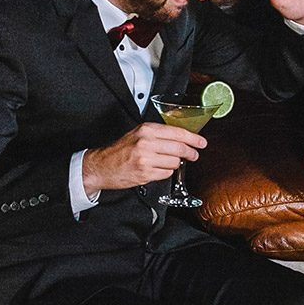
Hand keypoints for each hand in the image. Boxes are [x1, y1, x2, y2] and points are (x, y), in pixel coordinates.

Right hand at [82, 123, 205, 192]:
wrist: (102, 166)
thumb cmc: (120, 150)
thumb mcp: (138, 134)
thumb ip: (159, 134)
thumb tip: (183, 138)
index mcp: (146, 130)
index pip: (177, 133)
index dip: (193, 138)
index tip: (201, 142)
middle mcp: (146, 143)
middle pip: (180, 148)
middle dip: (190, 153)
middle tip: (194, 155)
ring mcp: (146, 159)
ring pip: (175, 162)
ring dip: (175, 164)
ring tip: (166, 162)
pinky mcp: (145, 173)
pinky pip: (166, 174)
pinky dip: (165, 173)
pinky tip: (157, 169)